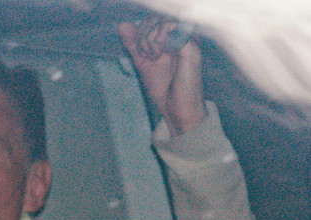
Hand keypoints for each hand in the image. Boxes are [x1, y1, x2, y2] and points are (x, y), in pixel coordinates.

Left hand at [118, 18, 206, 135]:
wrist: (176, 109)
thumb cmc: (164, 89)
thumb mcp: (142, 63)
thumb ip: (133, 44)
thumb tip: (122, 25)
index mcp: (174, 38)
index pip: (154, 19)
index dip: (141, 31)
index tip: (141, 52)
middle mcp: (183, 36)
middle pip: (157, 17)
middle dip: (143, 34)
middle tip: (146, 55)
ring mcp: (188, 40)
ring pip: (163, 20)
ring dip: (149, 38)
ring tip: (154, 57)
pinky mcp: (190, 46)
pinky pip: (171, 27)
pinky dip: (158, 39)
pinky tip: (160, 55)